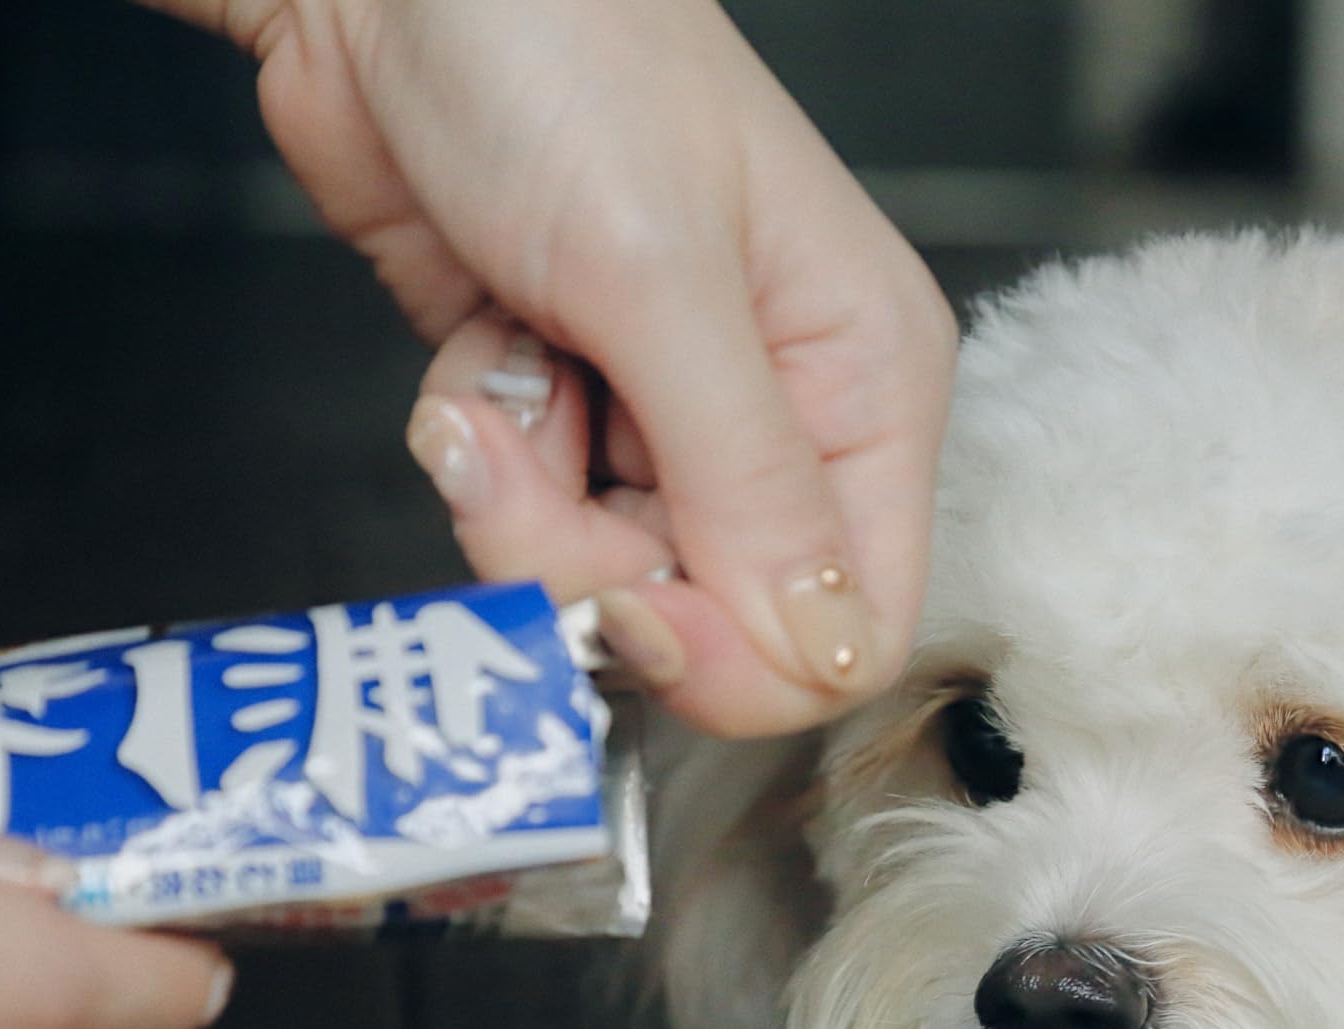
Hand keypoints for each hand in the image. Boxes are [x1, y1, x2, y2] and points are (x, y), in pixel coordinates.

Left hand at [157, 0, 955, 736]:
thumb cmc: (560, 47)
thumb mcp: (660, 272)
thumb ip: (746, 478)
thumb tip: (820, 646)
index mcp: (866, 383)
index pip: (856, 623)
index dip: (738, 653)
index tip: (624, 604)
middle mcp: (788, 418)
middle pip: (715, 617)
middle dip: (593, 562)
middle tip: (523, 451)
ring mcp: (674, 419)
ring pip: (613, 580)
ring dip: (521, 503)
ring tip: (493, 378)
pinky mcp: (576, 409)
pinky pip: (535, 521)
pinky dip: (483, 458)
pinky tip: (477, 362)